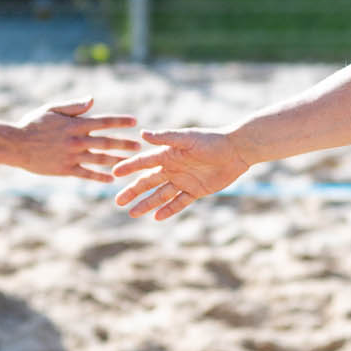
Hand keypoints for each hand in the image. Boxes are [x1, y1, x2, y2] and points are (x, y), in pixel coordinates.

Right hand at [15, 99, 139, 179]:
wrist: (16, 145)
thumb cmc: (33, 124)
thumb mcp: (52, 109)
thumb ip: (74, 106)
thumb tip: (92, 100)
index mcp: (75, 124)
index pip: (104, 122)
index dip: (120, 122)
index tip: (135, 122)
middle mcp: (76, 140)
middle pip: (106, 142)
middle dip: (124, 144)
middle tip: (138, 146)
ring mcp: (72, 156)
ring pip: (100, 160)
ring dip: (117, 160)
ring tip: (130, 162)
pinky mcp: (65, 170)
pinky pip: (87, 174)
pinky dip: (100, 177)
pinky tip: (111, 179)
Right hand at [109, 128, 250, 220]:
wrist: (236, 150)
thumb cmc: (211, 140)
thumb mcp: (187, 138)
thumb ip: (166, 137)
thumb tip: (142, 133)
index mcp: (168, 154)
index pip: (144, 162)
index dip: (129, 167)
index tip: (114, 172)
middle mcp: (172, 168)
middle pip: (148, 182)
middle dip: (133, 192)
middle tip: (117, 201)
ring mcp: (183, 181)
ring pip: (160, 195)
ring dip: (146, 204)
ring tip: (132, 214)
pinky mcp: (196, 191)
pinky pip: (179, 203)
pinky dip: (168, 210)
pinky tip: (156, 217)